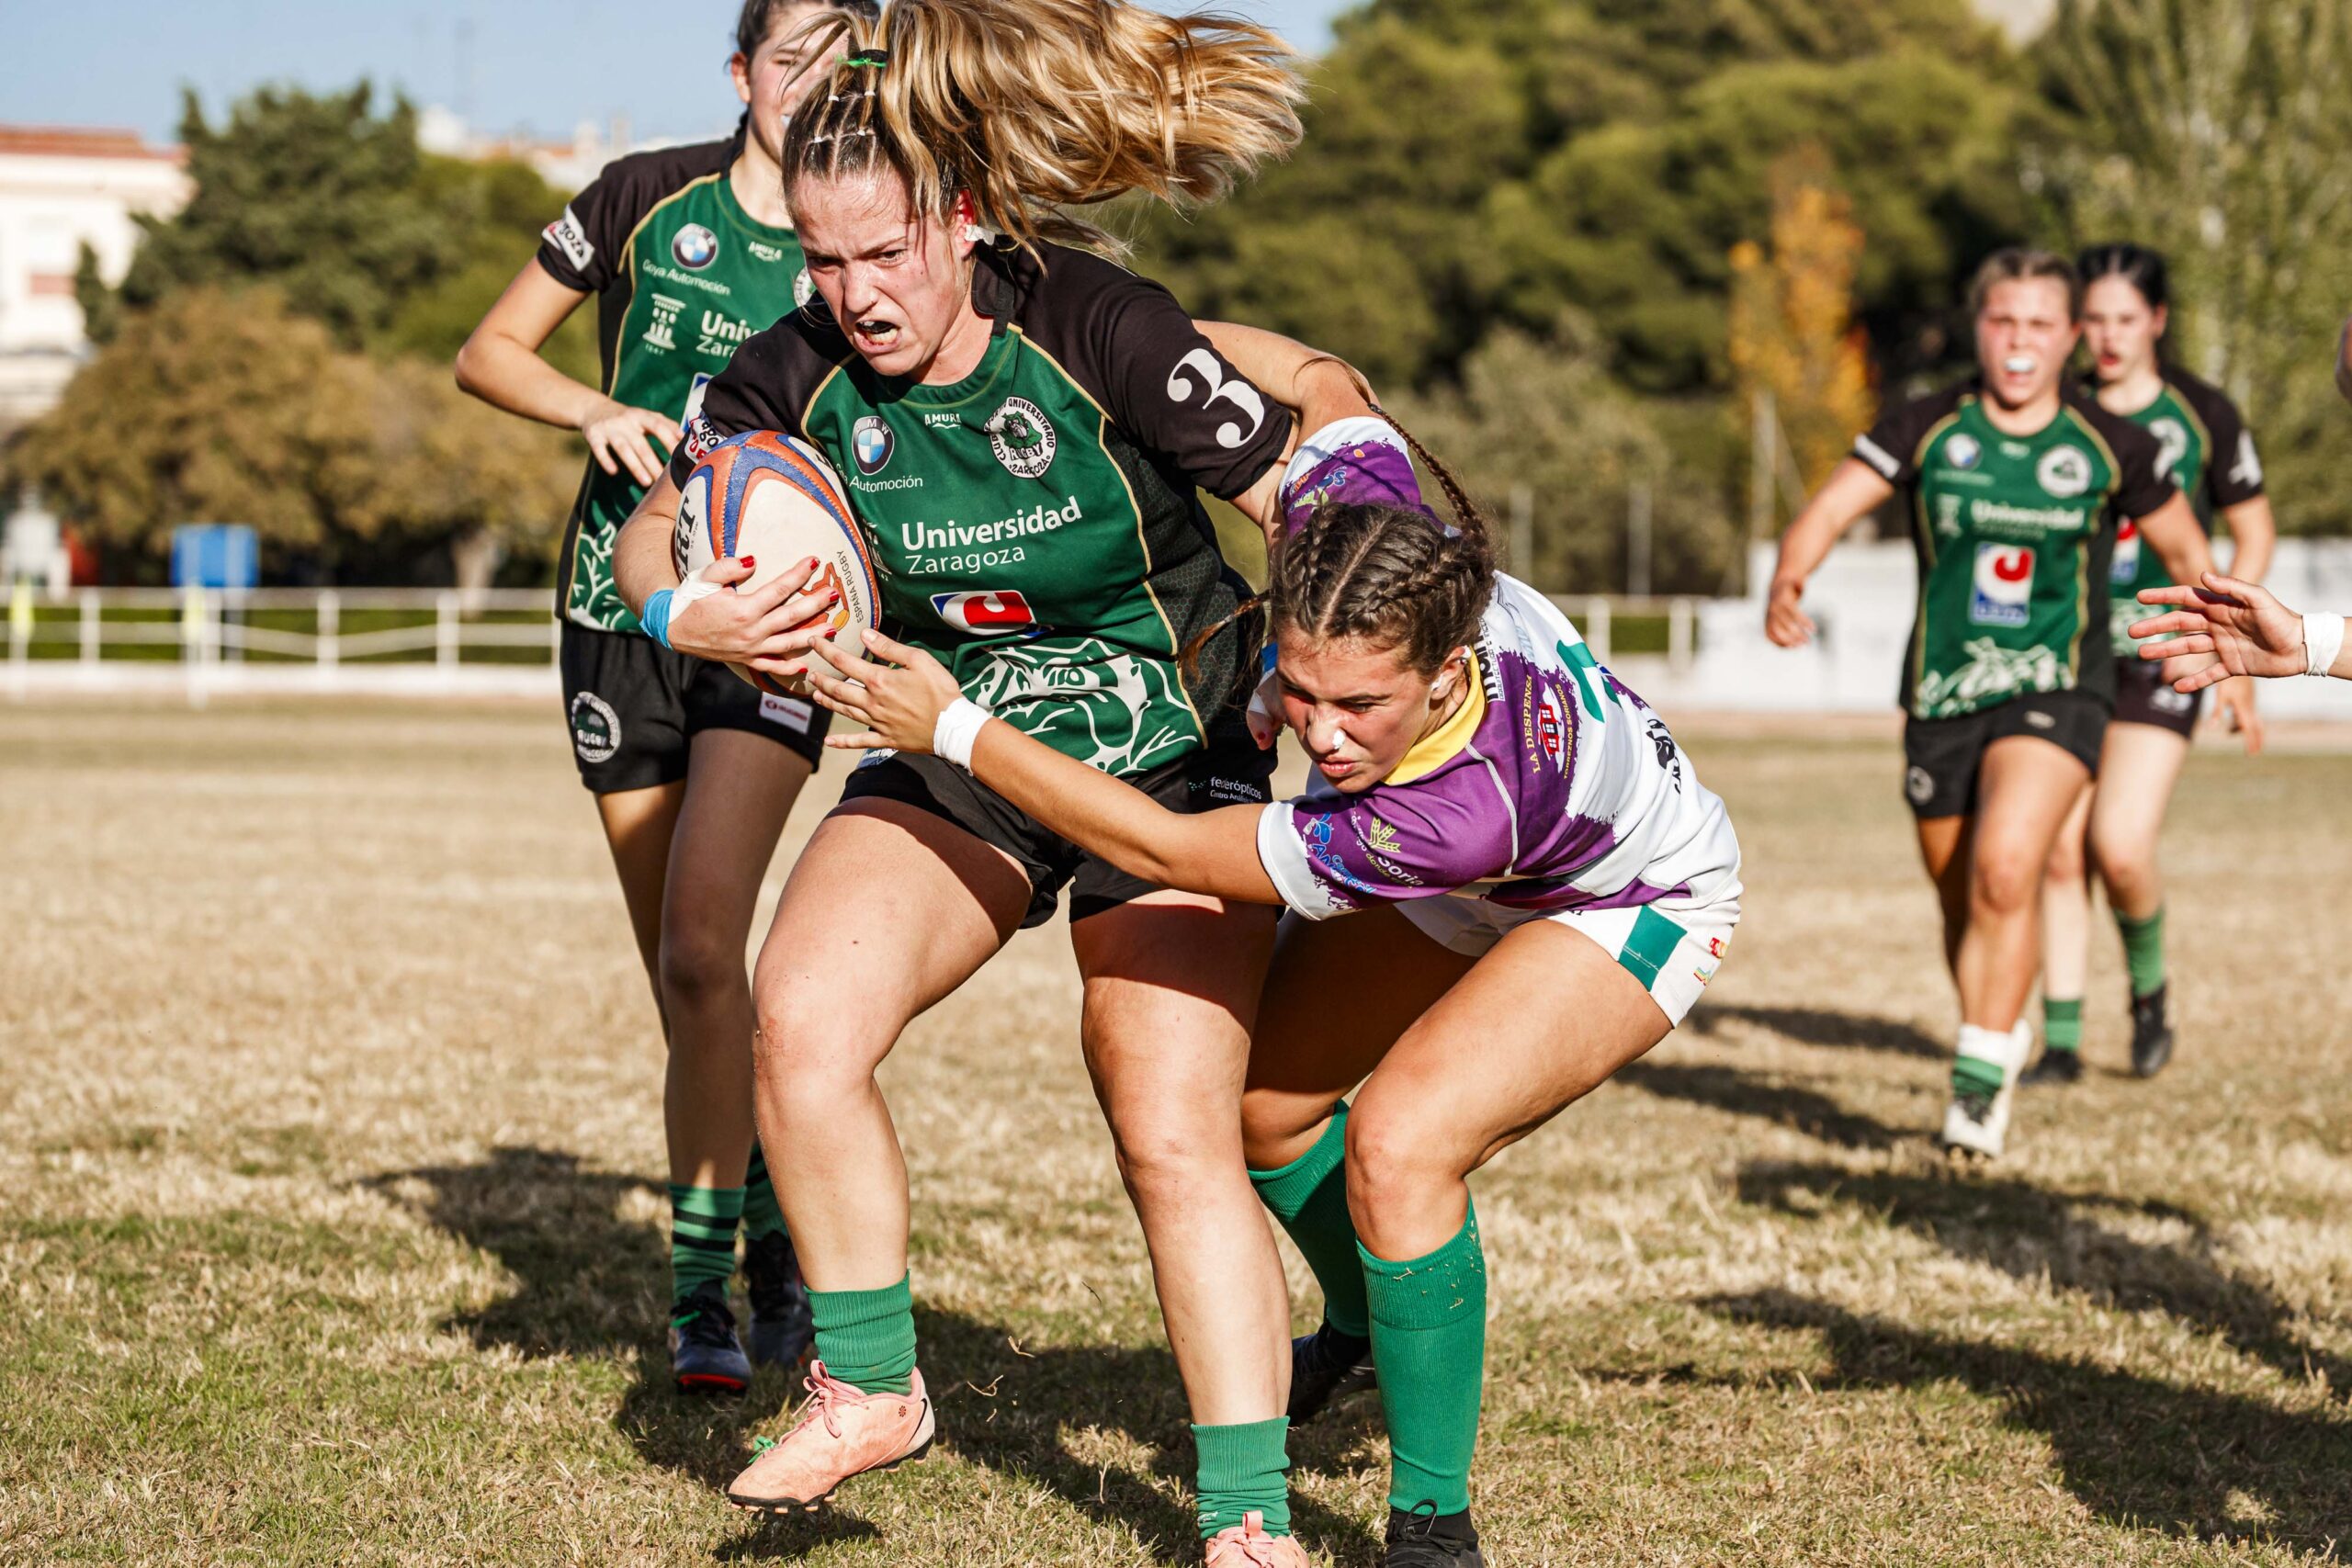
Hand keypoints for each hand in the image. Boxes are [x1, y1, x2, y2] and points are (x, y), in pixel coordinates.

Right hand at [579, 397, 677, 486]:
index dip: (670, 440)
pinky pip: (599, 449)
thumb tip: (685, 436)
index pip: (659, 427)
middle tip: (664, 480)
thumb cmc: (628, 417)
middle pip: (641, 444)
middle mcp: (626, 421)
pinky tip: (614, 472)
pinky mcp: (593, 436)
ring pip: (623, 449)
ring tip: (647, 483)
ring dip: (635, 466)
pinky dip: (606, 460)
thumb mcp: (645, 415)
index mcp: (641, 416)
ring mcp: (609, 428)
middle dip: (653, 462)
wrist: (593, 408)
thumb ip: (666, 424)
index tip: (681, 457)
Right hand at [664, 556, 838, 667]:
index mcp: (744, 609)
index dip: (799, 574)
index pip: (779, 589)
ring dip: (812, 636)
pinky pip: (771, 667)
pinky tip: (806, 666)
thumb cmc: (690, 599)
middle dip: (816, 604)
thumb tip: (754, 561)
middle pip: (792, 616)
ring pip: (788, 643)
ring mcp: (750, 648)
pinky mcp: (746, 660)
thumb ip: (730, 567)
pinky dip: (789, 669)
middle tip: (835, 593)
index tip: (815, 561)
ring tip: (832, 628)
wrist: (673, 628)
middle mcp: (751, 631)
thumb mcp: (706, 577)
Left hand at [804, 628, 964, 753]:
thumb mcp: (919, 660)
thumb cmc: (940, 690)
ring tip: (816, 695)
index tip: (813, 642)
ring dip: (828, 703)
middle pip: (839, 689)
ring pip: (845, 712)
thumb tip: (864, 634)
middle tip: (810, 673)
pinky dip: (842, 742)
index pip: (844, 662)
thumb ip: (889, 648)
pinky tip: (828, 741)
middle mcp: (872, 702)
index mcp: (879, 680)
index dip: (826, 651)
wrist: (953, 726)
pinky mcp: (885, 738)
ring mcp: (877, 722)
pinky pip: (859, 741)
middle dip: (822, 679)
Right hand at [1765, 576, 1814, 646]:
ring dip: (1788, 641)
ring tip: (1801, 645)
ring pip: (1776, 632)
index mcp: (1781, 600)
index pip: (1792, 613)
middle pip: (1784, 625)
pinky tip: (1791, 647)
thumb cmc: (1790, 588)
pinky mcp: (1767, 624)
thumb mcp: (1795, 582)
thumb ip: (1798, 583)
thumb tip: (1801, 583)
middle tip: (1807, 641)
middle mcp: (1773, 610)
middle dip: (1796, 634)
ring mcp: (1768, 618)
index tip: (1814, 629)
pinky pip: (1770, 636)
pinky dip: (1779, 643)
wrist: (1775, 590)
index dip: (1803, 621)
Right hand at [2130, 572, 2306, 687]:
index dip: (2163, 597)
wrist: (2303, 647)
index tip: (2140, 597)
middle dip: (2155, 627)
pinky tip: (2177, 687)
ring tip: (2143, 655)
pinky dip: (2194, 681)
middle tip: (2131, 632)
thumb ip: (2232, 588)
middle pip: (2180, 625)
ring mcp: (2224, 646)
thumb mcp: (2259, 599)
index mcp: (2222, 607)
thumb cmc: (2283, 620)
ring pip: (2188, 649)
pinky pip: (2209, 675)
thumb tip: (2203, 577)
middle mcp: (2218, 625)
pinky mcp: (2233, 665)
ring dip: (2165, 651)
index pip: (2186, 599)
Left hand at [2211, 675, 2263, 756]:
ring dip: (2249, 730)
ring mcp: (2250, 700)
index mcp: (2244, 708)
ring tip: (2235, 734)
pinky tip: (2235, 719)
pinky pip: (2249, 711)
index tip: (2252, 754)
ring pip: (2253, 719)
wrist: (2240, 657)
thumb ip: (2217, 712)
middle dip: (2255, 739)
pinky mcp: (2247, 695)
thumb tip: (2211, 729)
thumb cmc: (2228, 677)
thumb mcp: (2221, 695)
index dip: (2251, 742)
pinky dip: (2245, 720)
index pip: (2249, 729)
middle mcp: (2250, 705)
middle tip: (2255, 752)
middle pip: (2256, 727)